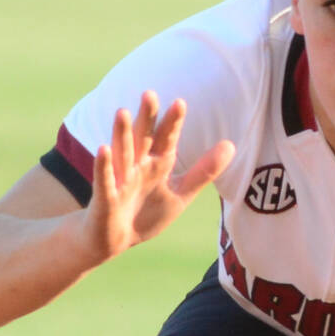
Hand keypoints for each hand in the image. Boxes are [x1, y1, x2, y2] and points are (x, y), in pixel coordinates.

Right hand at [82, 91, 234, 263]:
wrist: (115, 241)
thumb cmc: (145, 214)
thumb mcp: (180, 193)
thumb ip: (203, 171)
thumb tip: (231, 144)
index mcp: (157, 164)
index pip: (166, 139)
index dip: (172, 123)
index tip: (180, 102)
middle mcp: (137, 167)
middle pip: (142, 138)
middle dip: (146, 118)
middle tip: (150, 94)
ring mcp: (121, 180)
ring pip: (122, 153)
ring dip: (122, 134)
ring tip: (122, 112)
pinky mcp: (106, 198)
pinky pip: (105, 179)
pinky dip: (104, 165)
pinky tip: (103, 148)